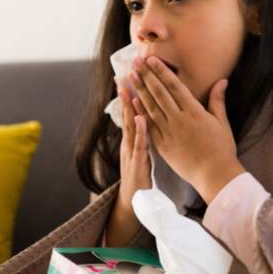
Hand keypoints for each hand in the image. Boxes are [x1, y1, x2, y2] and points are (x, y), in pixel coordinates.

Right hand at [117, 83, 151, 212]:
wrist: (134, 201)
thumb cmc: (141, 176)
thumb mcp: (140, 152)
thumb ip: (143, 135)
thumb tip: (147, 119)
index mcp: (133, 138)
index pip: (133, 111)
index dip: (133, 93)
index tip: (133, 74)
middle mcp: (129, 142)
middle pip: (129, 114)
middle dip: (127, 93)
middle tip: (126, 72)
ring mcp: (132, 151)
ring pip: (131, 125)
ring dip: (130, 107)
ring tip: (130, 88)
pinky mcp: (138, 162)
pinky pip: (140, 144)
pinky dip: (140, 131)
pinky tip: (142, 118)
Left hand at [128, 56, 244, 202]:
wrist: (214, 174)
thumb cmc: (222, 148)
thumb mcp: (222, 122)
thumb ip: (218, 100)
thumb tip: (222, 81)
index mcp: (195, 111)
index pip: (174, 86)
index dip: (162, 72)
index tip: (151, 60)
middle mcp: (179, 119)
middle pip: (159, 93)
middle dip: (147, 76)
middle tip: (135, 62)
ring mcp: (169, 132)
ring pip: (150, 107)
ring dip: (139, 90)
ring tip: (131, 77)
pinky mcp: (162, 145)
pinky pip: (148, 126)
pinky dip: (140, 113)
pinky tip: (132, 102)